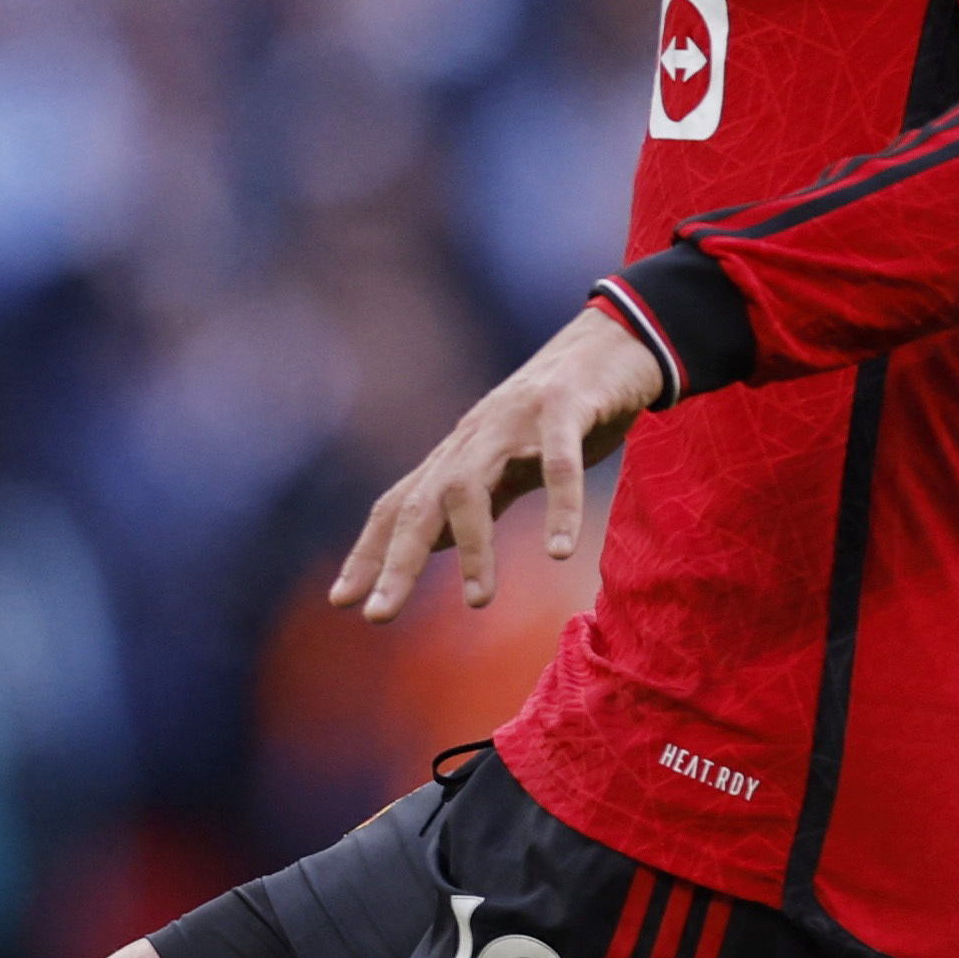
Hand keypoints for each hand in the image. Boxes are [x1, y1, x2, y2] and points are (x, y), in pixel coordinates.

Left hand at [329, 304, 668, 624]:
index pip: (399, 507)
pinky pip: (558, 464)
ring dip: (472, 547)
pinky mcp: (565, 408)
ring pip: (472, 487)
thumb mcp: (511, 463)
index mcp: (459, 455)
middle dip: (396, 561)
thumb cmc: (563, 414)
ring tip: (478, 601)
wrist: (616, 341)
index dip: (368, 552)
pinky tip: (560, 551)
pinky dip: (560, 508)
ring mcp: (515, 421)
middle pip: (421, 504)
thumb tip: (431, 546)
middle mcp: (475, 438)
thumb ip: (476, 502)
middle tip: (379, 616)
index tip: (342, 600)